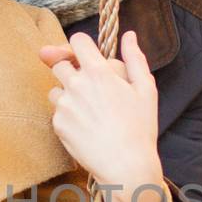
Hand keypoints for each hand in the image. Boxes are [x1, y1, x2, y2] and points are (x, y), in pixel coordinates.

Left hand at [40, 29, 162, 195]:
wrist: (125, 166)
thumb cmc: (140, 128)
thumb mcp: (145, 89)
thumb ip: (135, 58)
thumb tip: (129, 35)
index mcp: (98, 72)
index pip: (77, 41)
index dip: (80, 46)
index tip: (86, 54)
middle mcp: (76, 85)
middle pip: (59, 63)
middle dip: (70, 69)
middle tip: (88, 85)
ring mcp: (64, 105)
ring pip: (56, 89)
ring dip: (67, 93)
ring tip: (90, 110)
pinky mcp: (57, 124)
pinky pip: (57, 112)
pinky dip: (68, 115)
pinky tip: (86, 126)